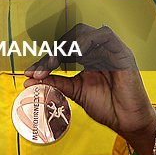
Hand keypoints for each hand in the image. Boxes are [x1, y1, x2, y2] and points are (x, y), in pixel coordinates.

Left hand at [24, 23, 155, 154]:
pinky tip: (76, 55)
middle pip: (70, 37)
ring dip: (65, 46)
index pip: (62, 49)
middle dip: (53, 52)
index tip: (31, 72)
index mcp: (86, 58)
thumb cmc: (106, 106)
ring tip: (54, 63)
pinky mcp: (122, 52)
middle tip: (41, 70)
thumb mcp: (74, 92)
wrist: (126, 122)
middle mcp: (97, 51)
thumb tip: (29, 80)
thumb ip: (54, 83)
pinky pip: (104, 36)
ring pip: (84, 33)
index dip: (45, 59)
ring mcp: (110, 50)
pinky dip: (86, 41)